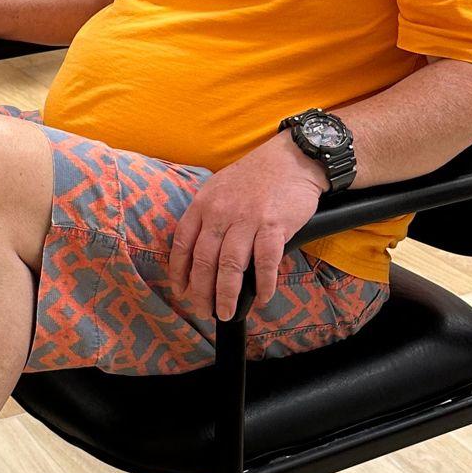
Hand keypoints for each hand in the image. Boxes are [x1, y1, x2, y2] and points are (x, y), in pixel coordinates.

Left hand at [168, 132, 327, 320]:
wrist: (292, 159)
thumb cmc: (255, 176)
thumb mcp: (220, 188)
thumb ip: (208, 216)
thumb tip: (199, 252)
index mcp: (203, 203)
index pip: (183, 242)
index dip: (179, 271)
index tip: (180, 290)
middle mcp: (221, 212)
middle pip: (204, 260)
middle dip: (201, 291)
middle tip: (203, 310)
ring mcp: (247, 219)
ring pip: (230, 266)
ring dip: (227, 295)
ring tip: (226, 313)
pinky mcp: (274, 226)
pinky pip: (265, 263)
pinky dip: (262, 285)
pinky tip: (260, 298)